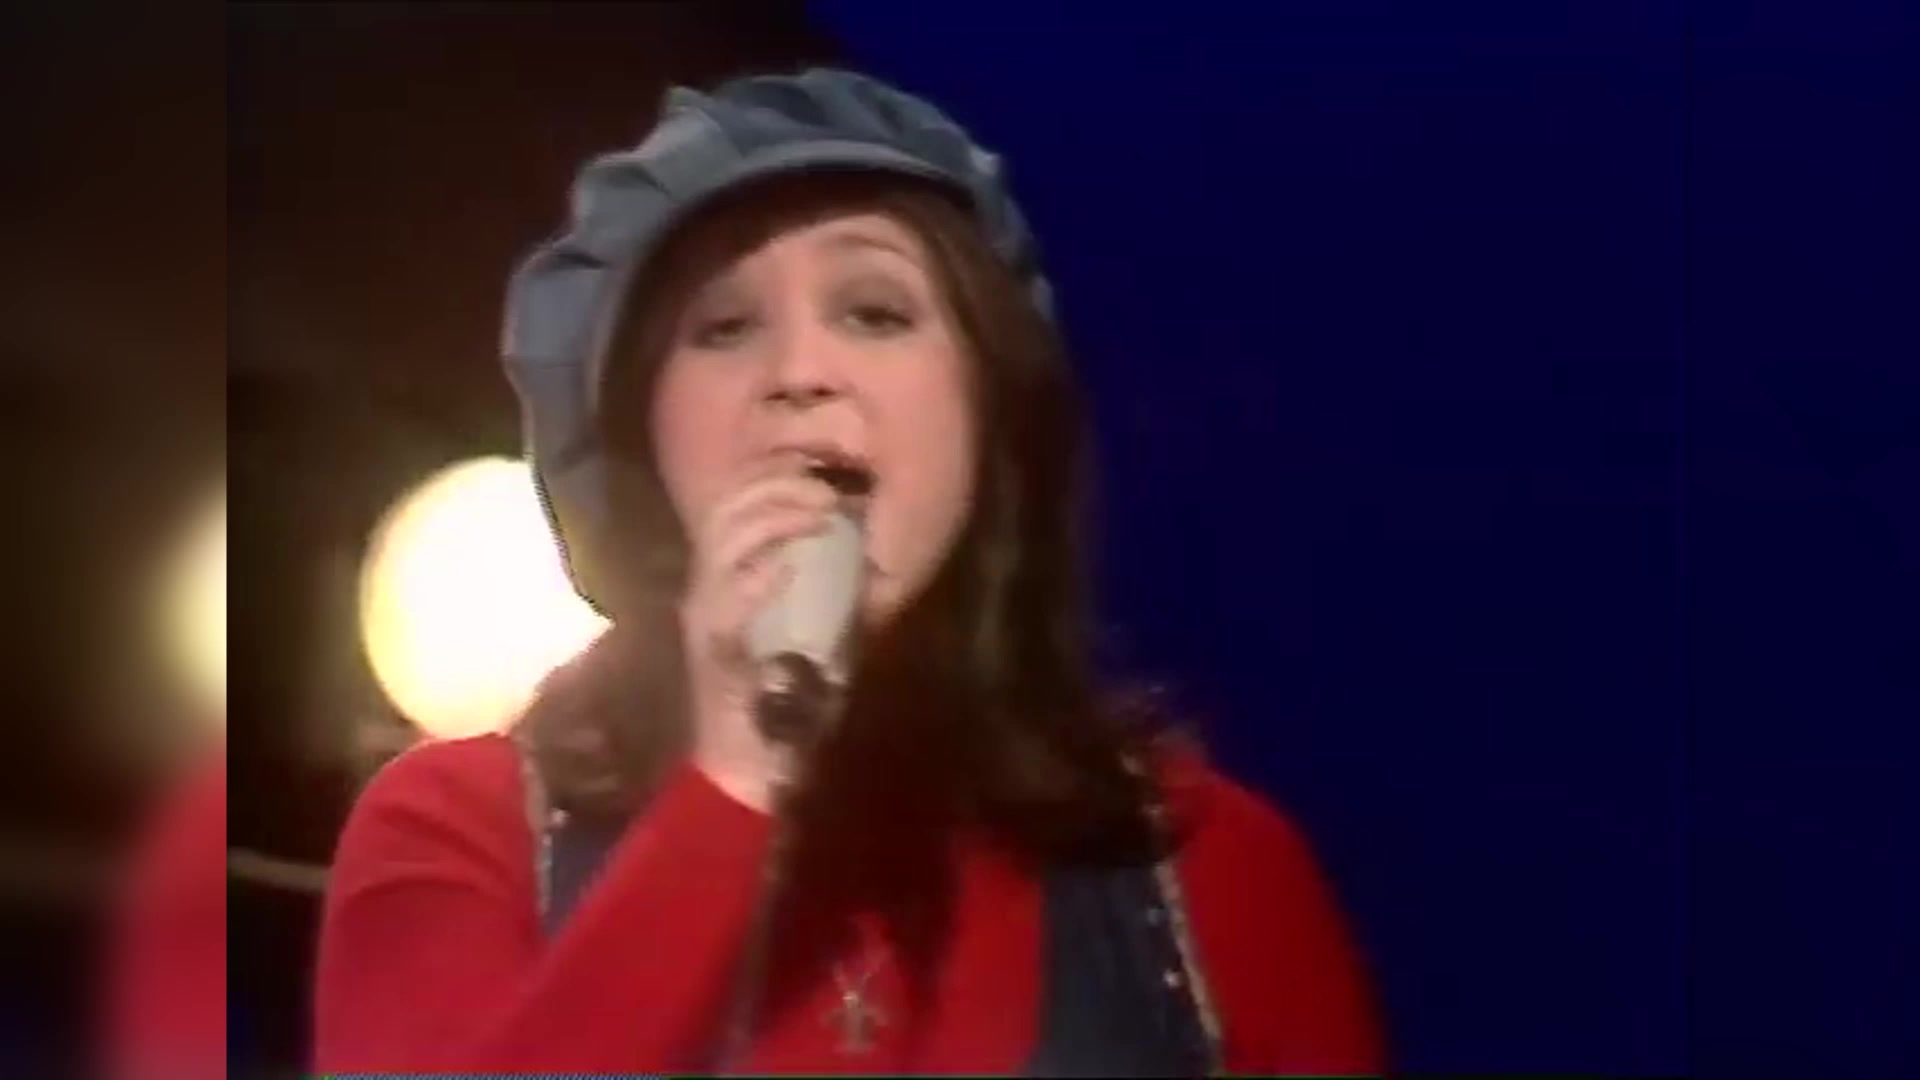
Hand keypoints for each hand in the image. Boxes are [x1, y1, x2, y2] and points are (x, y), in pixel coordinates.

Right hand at [680, 461, 837, 811]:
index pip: (731, 505)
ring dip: (774, 519)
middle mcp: (703, 589)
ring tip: (819, 512)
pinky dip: (758, 578)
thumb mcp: (810, 631)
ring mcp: (704, 618)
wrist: (746, 766)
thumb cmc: (782, 700)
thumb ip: (828, 590)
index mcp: (723, 579)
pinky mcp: (711, 650)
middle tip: (827, 489)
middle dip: (777, 487)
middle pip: (726, 511)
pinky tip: (788, 568)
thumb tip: (866, 550)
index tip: (817, 470)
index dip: (769, 477)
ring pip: (724, 545)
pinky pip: (726, 602)